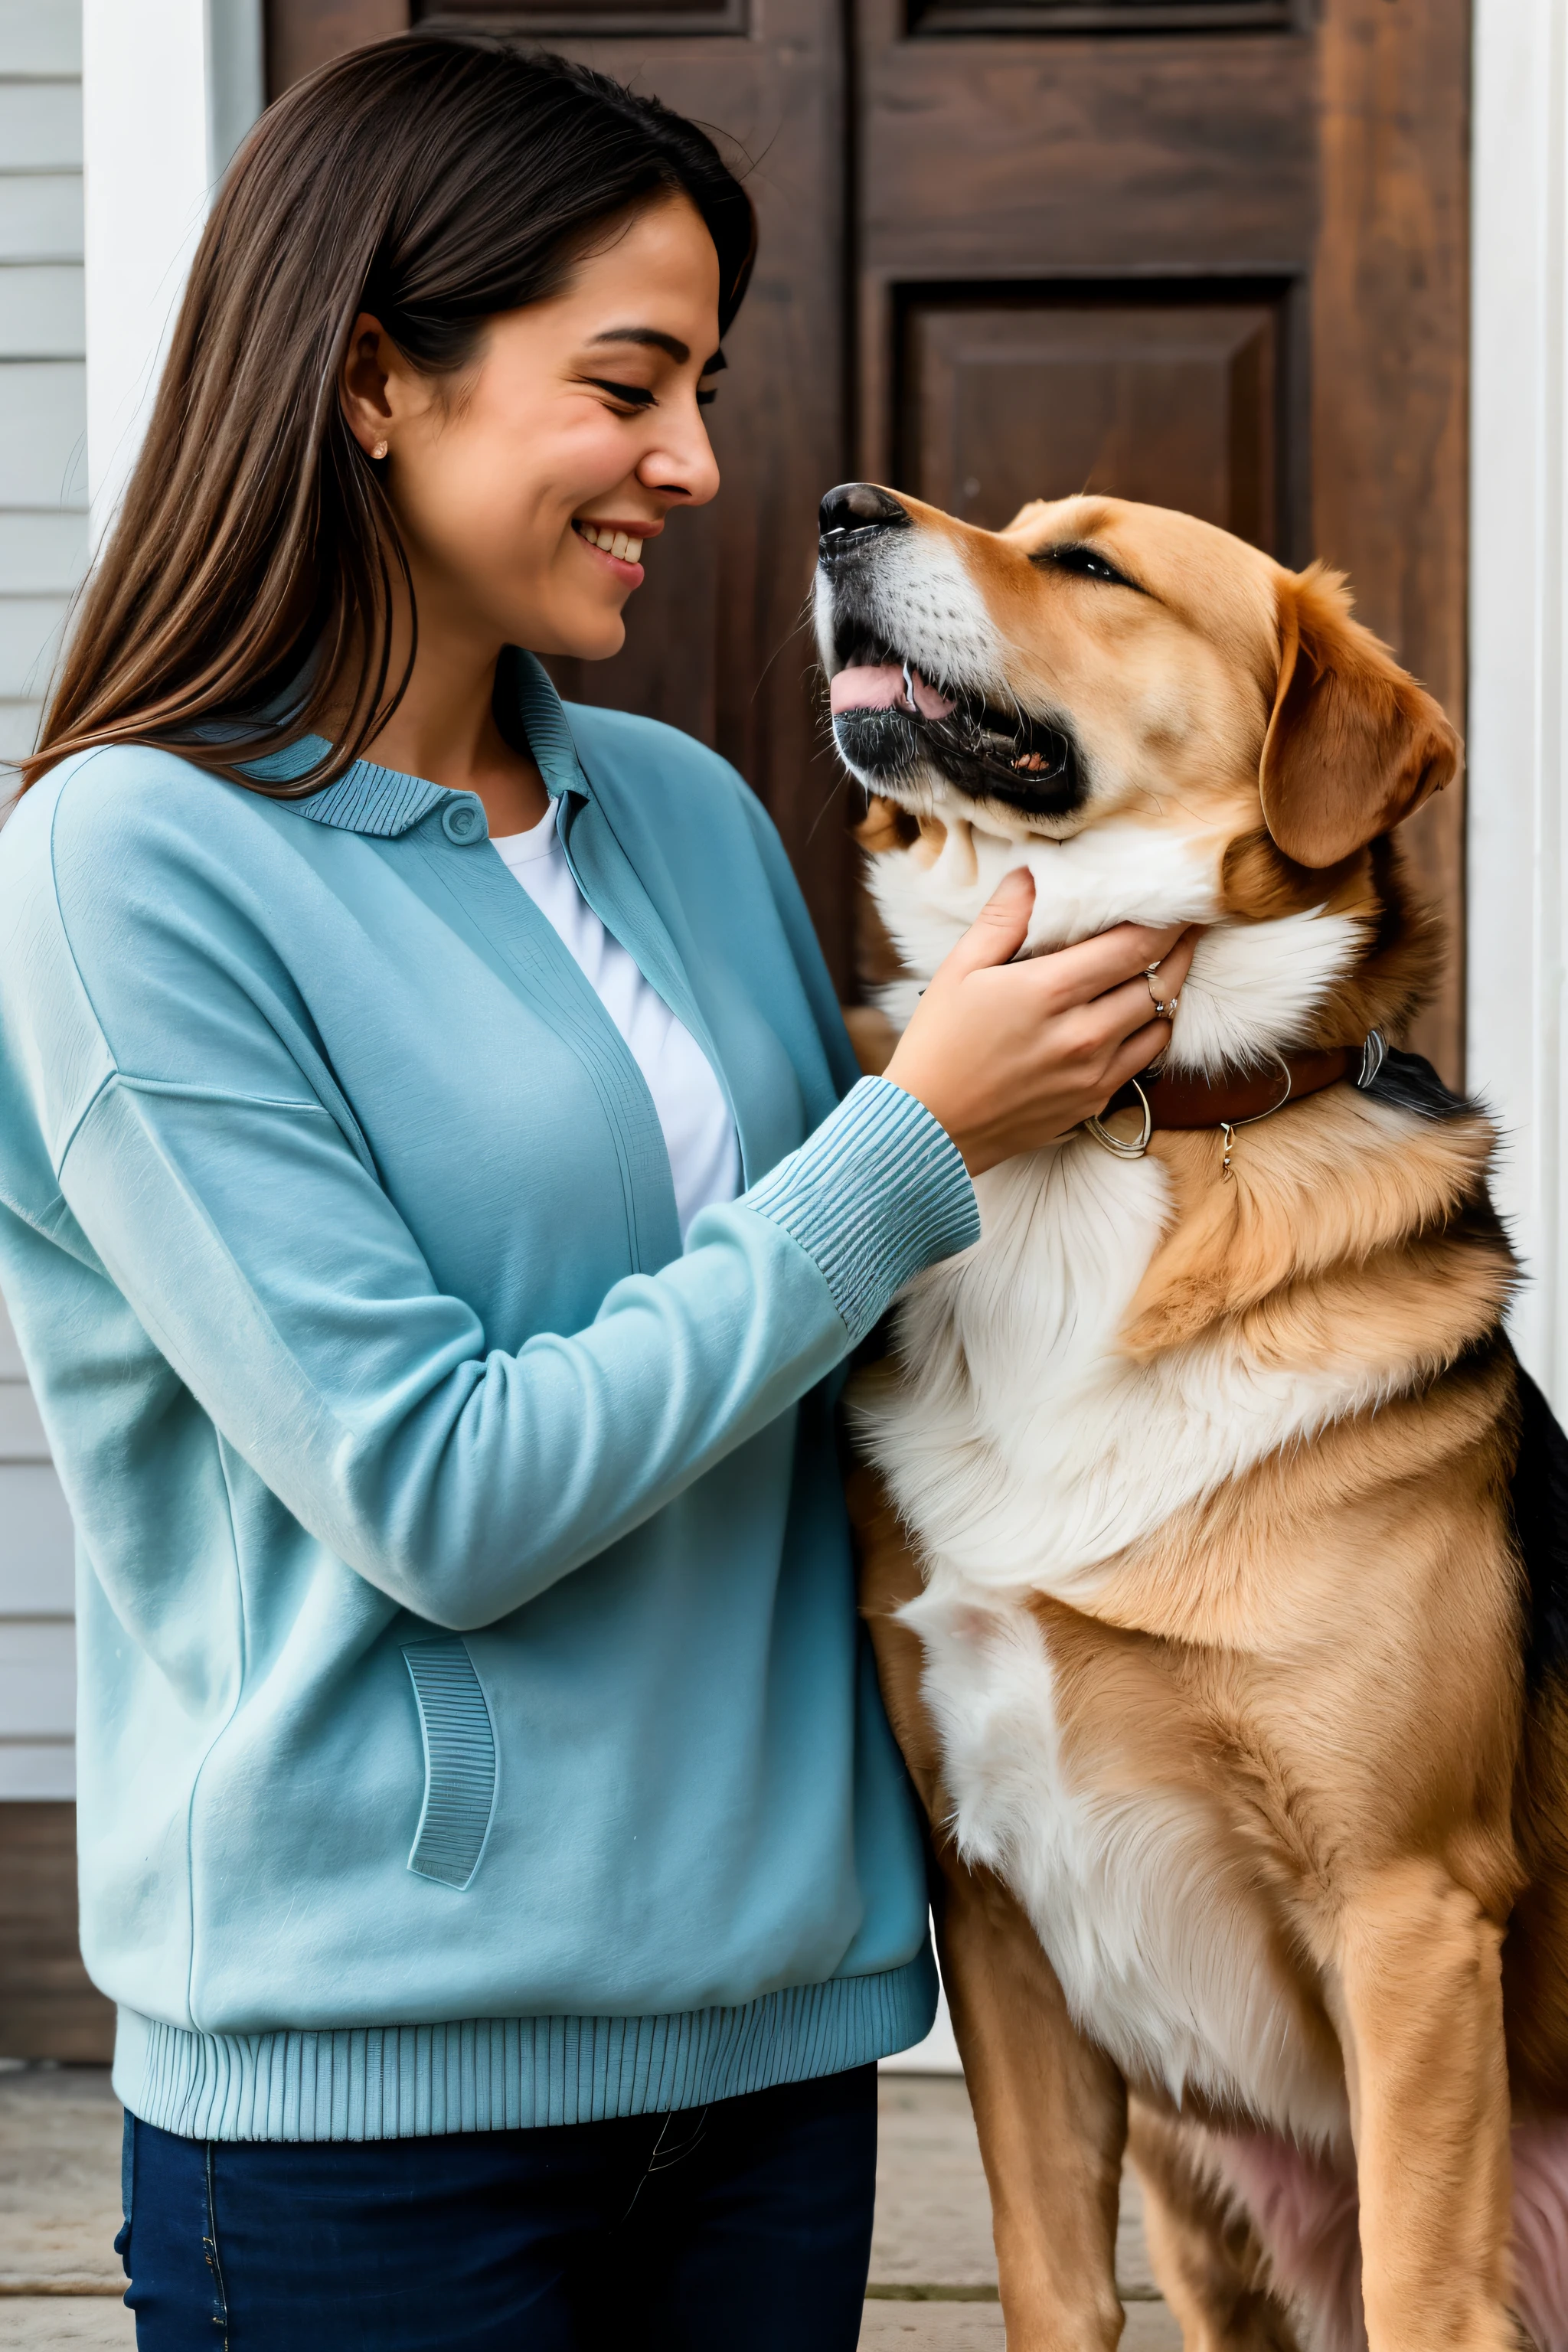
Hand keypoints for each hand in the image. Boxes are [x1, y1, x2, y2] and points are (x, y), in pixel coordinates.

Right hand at [882, 871, 1198, 1175]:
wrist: (929, 1129)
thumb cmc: (938, 1044)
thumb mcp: (959, 970)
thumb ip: (1004, 918)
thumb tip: (1033, 873)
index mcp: (1049, 990)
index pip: (1135, 945)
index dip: (1167, 919)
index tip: (1179, 901)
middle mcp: (1083, 1033)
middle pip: (1159, 980)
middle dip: (1178, 948)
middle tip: (1187, 926)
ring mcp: (1093, 1072)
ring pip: (1159, 1020)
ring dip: (1168, 990)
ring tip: (1168, 965)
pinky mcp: (1094, 1101)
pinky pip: (1145, 1058)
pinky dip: (1150, 1030)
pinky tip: (1139, 1014)